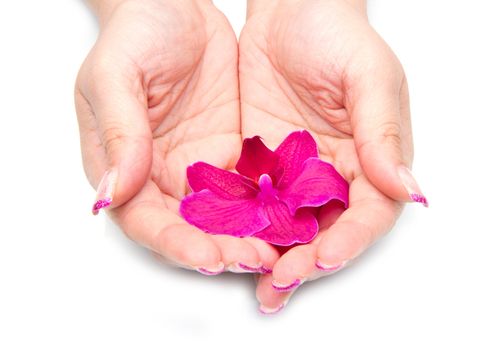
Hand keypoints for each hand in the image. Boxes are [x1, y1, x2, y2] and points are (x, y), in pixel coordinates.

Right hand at [75, 0, 278, 273]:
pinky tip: (292, 216)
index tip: (206, 256)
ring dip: (249, 236)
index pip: (144, 218)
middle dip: (220, 249)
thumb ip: (119, 131)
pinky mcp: (232, 154)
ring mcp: (200, 167)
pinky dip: (268, 207)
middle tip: (256, 260)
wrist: (176, 6)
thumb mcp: (116, 75)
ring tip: (280, 251)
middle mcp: (162, 175)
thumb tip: (112, 191)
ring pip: (224, 216)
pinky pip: (250, 188)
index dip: (174, 243)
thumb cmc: (136, 33)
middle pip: (189, 228)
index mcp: (124, 164)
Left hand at [240, 0, 425, 311]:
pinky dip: (243, 226)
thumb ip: (382, 134)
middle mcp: (333, 175)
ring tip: (256, 285)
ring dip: (272, 257)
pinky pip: (252, 202)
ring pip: (287, 226)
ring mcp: (294, 173)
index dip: (348, 240)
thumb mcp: (368, 78)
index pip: (367, 214)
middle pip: (324, 231)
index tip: (324, 257)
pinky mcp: (260, 164)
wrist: (289, 11)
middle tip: (279, 284)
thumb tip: (408, 188)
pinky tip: (227, 243)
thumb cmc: (337, 35)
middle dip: (304, 262)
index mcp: (370, 161)